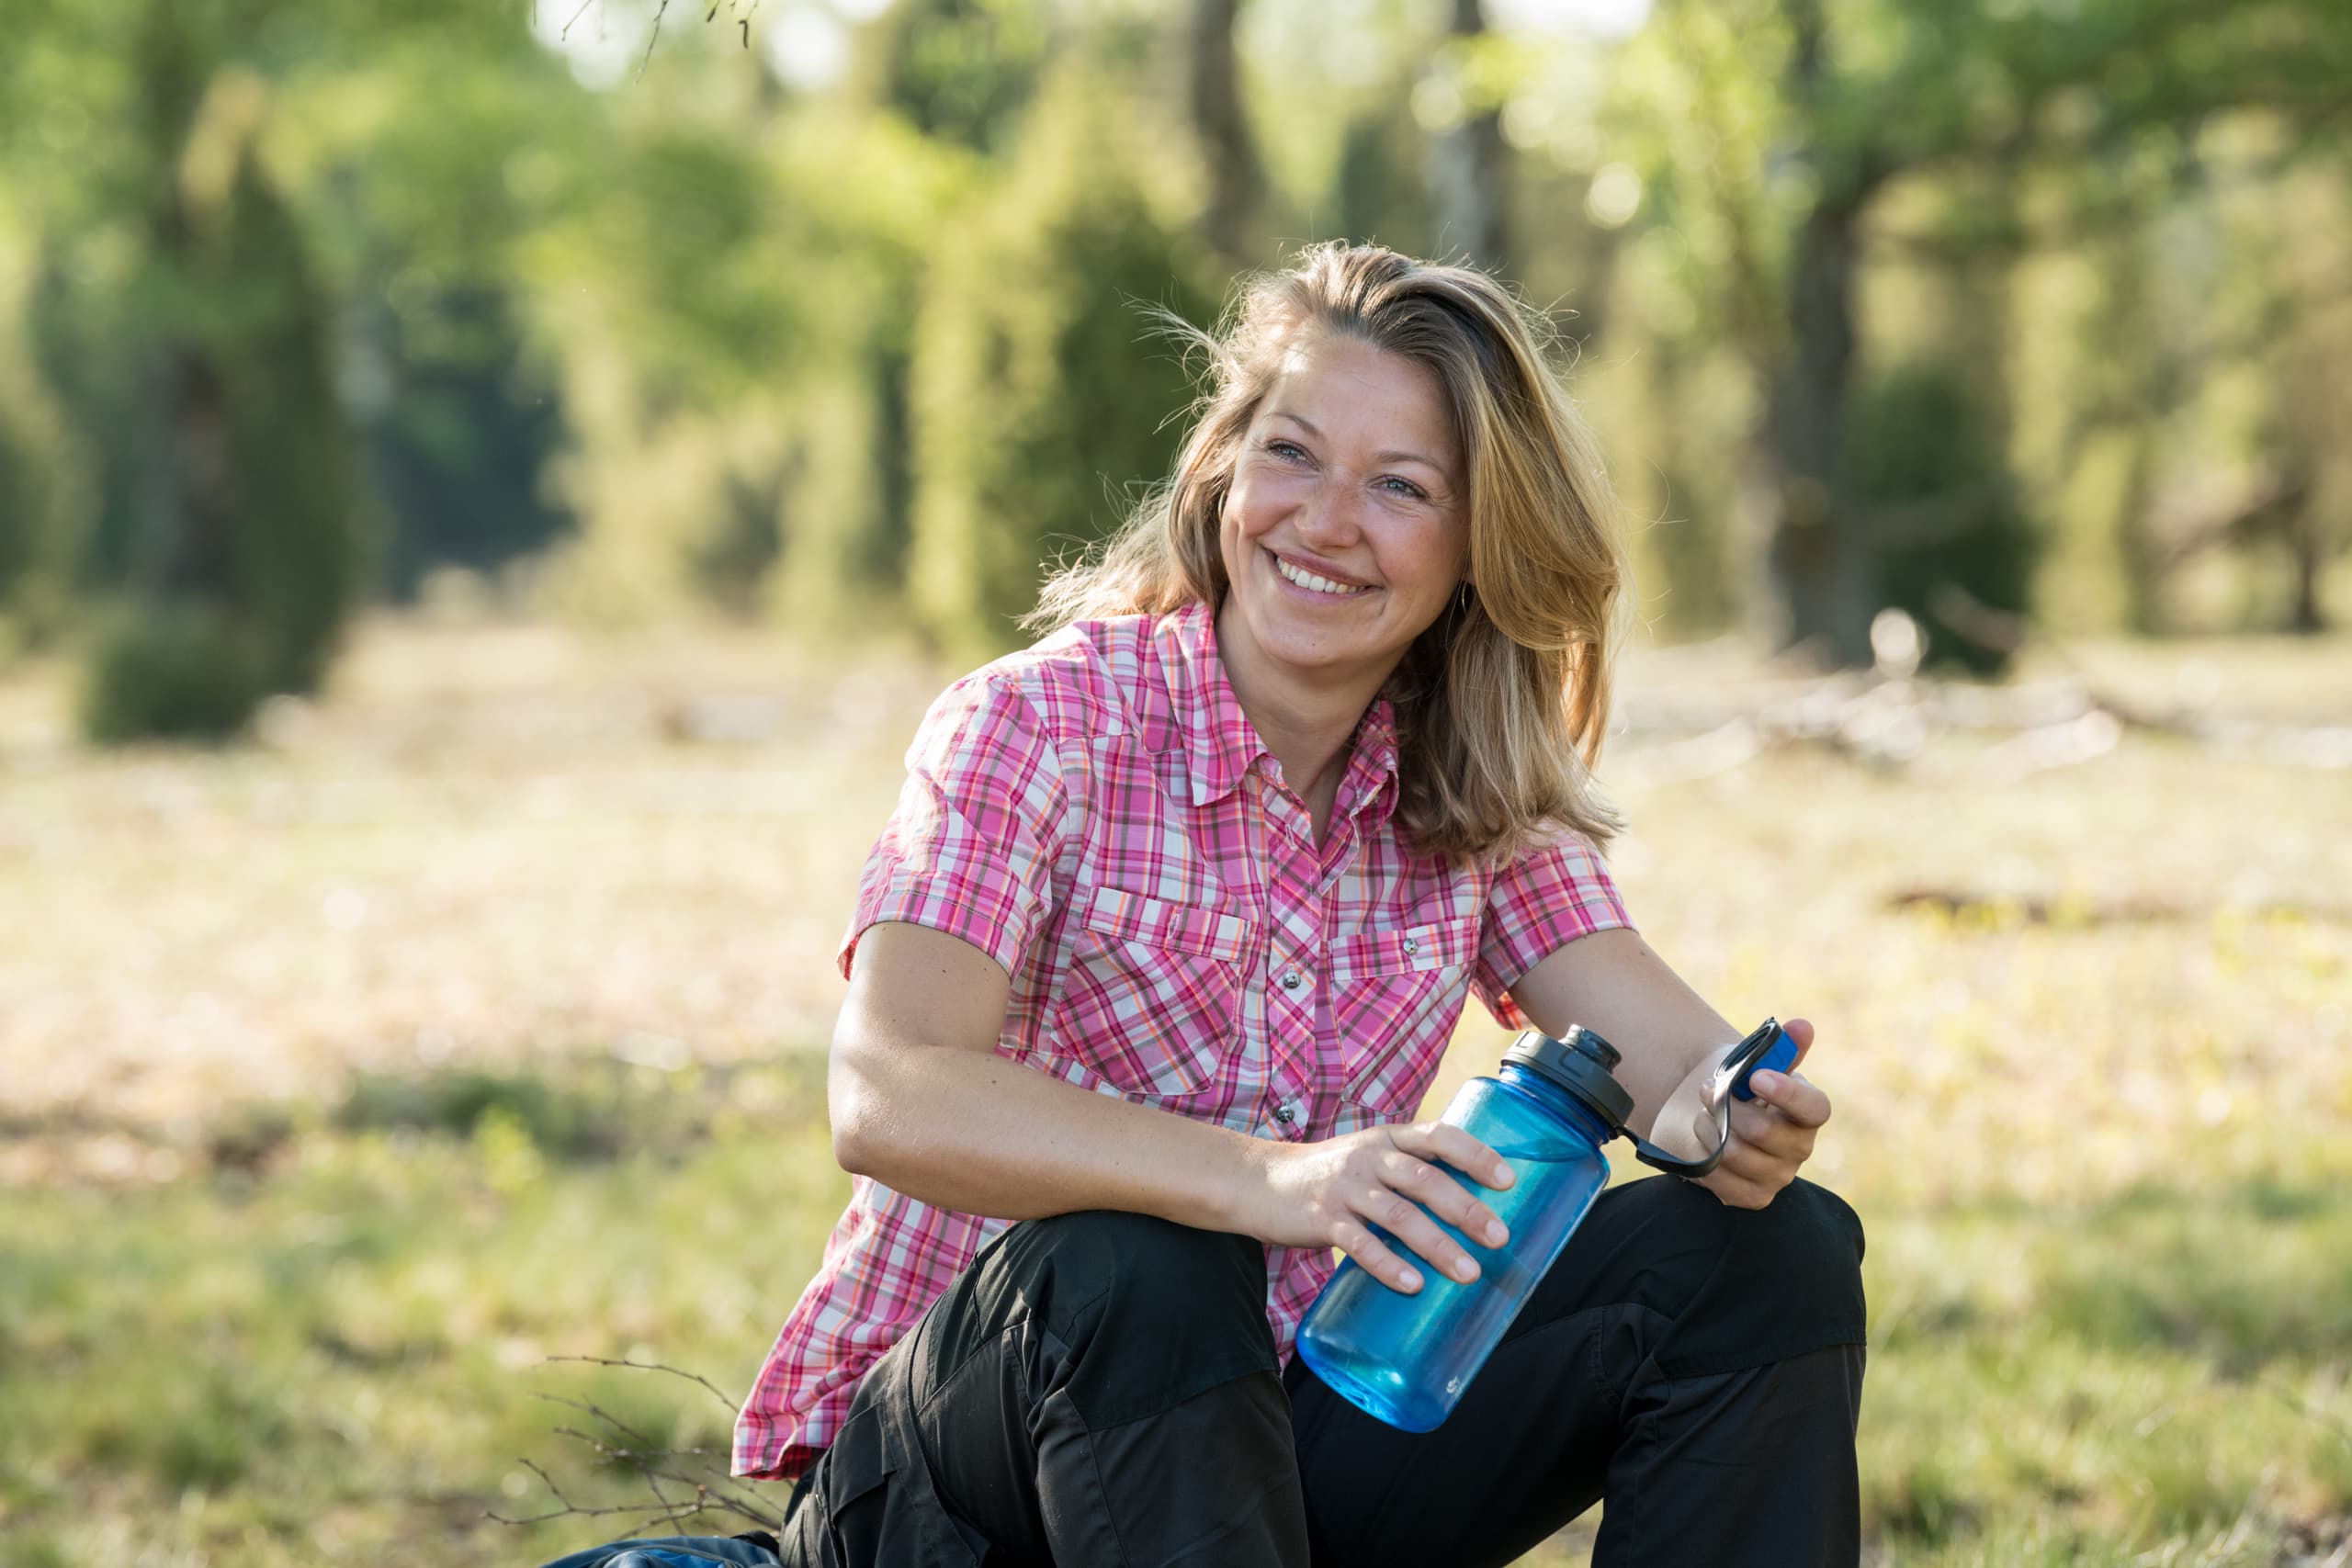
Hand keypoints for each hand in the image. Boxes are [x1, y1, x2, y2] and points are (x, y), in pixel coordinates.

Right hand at [1232, 1122, 1515, 1293]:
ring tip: (1467, 1273)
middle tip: (1499, 1237)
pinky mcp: (1321, 1219)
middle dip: (1466, 1209)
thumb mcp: (1369, 1158)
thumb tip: (1469, 1210)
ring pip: (1398, 1214)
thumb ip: (1408, 1173)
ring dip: (1436, 1244)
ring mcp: (1344, 1188)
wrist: (1257, 1182)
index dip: (1476, 1155)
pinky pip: (1359, 1244)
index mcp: (1388, 1139)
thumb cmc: (1327, 1176)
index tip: (1508, 1180)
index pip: (1439, 1136)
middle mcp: (1369, 1158)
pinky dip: (1387, 1265)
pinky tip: (1412, 1284)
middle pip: (1425, 1179)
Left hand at [1692, 1016, 1832, 1209]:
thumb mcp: (1758, 1063)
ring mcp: (1777, 1175)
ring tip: (1703, 1114)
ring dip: (1709, 1128)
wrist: (1714, 1115)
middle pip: (1764, 1132)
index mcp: (1808, 1113)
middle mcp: (1799, 1147)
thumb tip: (1801, 1026)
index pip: (1814, 1108)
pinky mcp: (1752, 1196)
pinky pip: (1721, 1180)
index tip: (1756, 1077)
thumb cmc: (1742, 1089)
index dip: (1788, 1094)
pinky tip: (1702, 1139)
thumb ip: (1781, 1047)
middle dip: (1727, 1106)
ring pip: (1736, 1155)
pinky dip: (1703, 1157)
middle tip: (1707, 1088)